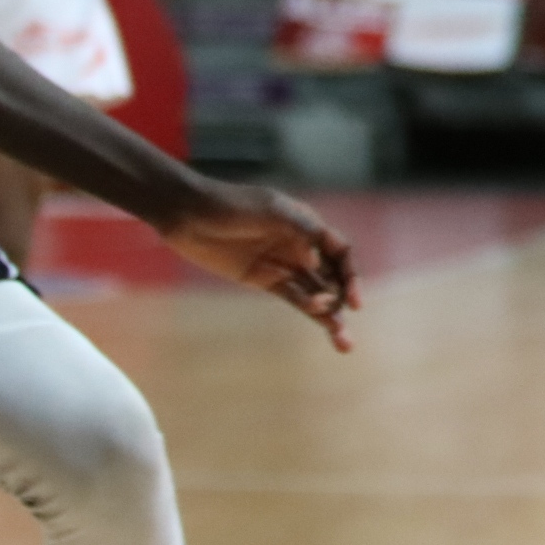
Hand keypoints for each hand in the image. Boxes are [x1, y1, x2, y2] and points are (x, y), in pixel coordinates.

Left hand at [159, 180, 359, 351]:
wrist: (190, 214)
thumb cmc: (232, 204)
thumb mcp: (271, 210)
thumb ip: (299, 231)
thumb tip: (316, 264)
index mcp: (307, 225)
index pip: (339, 253)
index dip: (351, 275)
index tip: (354, 300)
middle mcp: (299, 246)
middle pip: (331, 276)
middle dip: (343, 298)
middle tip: (344, 322)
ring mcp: (281, 264)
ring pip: (314, 291)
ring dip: (329, 312)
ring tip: (343, 340)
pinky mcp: (262, 279)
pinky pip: (292, 296)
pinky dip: (307, 307)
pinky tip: (318, 317)